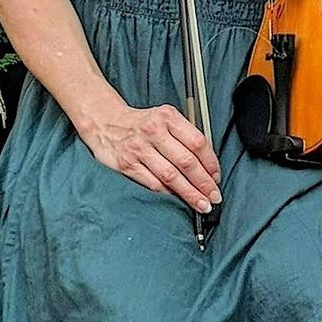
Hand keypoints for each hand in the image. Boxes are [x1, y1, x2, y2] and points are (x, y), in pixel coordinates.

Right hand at [85, 103, 221, 212]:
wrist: (105, 122)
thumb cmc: (141, 123)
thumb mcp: (164, 118)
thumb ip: (184, 135)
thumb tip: (206, 164)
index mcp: (168, 117)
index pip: (197, 142)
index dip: (210, 163)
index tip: (217, 177)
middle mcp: (154, 131)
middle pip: (186, 162)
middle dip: (204, 183)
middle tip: (214, 197)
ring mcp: (139, 149)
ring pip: (171, 176)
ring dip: (189, 193)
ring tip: (201, 204)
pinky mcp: (127, 164)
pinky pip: (152, 183)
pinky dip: (168, 193)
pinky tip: (178, 200)